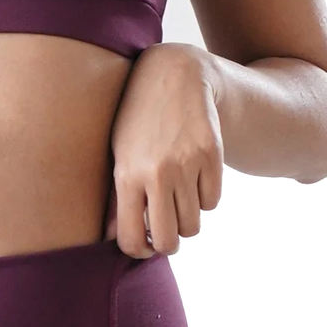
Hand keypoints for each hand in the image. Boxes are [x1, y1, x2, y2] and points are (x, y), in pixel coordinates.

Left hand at [105, 43, 222, 258]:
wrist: (173, 76)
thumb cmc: (137, 118)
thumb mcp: (118, 151)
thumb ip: (116, 195)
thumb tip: (114, 238)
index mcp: (126, 175)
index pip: (132, 239)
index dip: (138, 250)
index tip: (142, 244)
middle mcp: (157, 173)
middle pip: (169, 241)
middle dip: (167, 242)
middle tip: (164, 228)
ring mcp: (187, 165)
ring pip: (194, 225)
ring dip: (186, 217)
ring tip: (175, 193)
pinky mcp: (213, 156)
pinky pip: (212, 202)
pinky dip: (204, 197)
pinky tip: (192, 175)